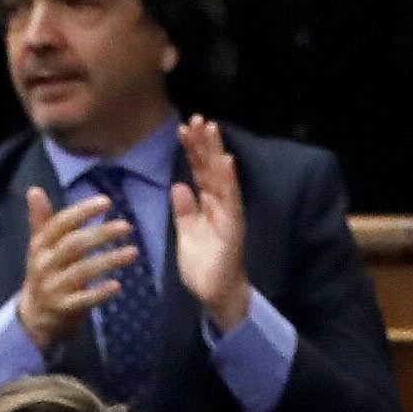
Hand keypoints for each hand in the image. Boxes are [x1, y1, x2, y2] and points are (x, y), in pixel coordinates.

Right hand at [12, 181, 140, 352]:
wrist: (35, 315)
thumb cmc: (45, 272)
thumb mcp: (40, 246)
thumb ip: (41, 219)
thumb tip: (34, 189)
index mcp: (40, 245)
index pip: (61, 223)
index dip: (83, 211)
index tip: (107, 201)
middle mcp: (45, 264)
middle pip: (74, 246)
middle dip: (100, 234)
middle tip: (127, 226)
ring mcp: (54, 287)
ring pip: (82, 272)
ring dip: (108, 261)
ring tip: (133, 252)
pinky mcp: (64, 308)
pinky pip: (84, 300)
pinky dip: (100, 293)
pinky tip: (118, 286)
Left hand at [170, 114, 250, 332]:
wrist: (214, 294)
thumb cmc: (203, 266)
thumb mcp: (186, 233)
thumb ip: (184, 210)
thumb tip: (179, 185)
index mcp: (208, 204)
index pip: (200, 172)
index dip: (193, 150)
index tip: (184, 128)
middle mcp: (220, 204)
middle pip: (211, 168)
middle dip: (205, 143)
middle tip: (197, 117)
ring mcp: (229, 214)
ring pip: (222, 178)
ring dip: (217, 153)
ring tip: (210, 129)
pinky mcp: (233, 227)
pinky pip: (231, 200)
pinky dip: (229, 180)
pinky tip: (226, 161)